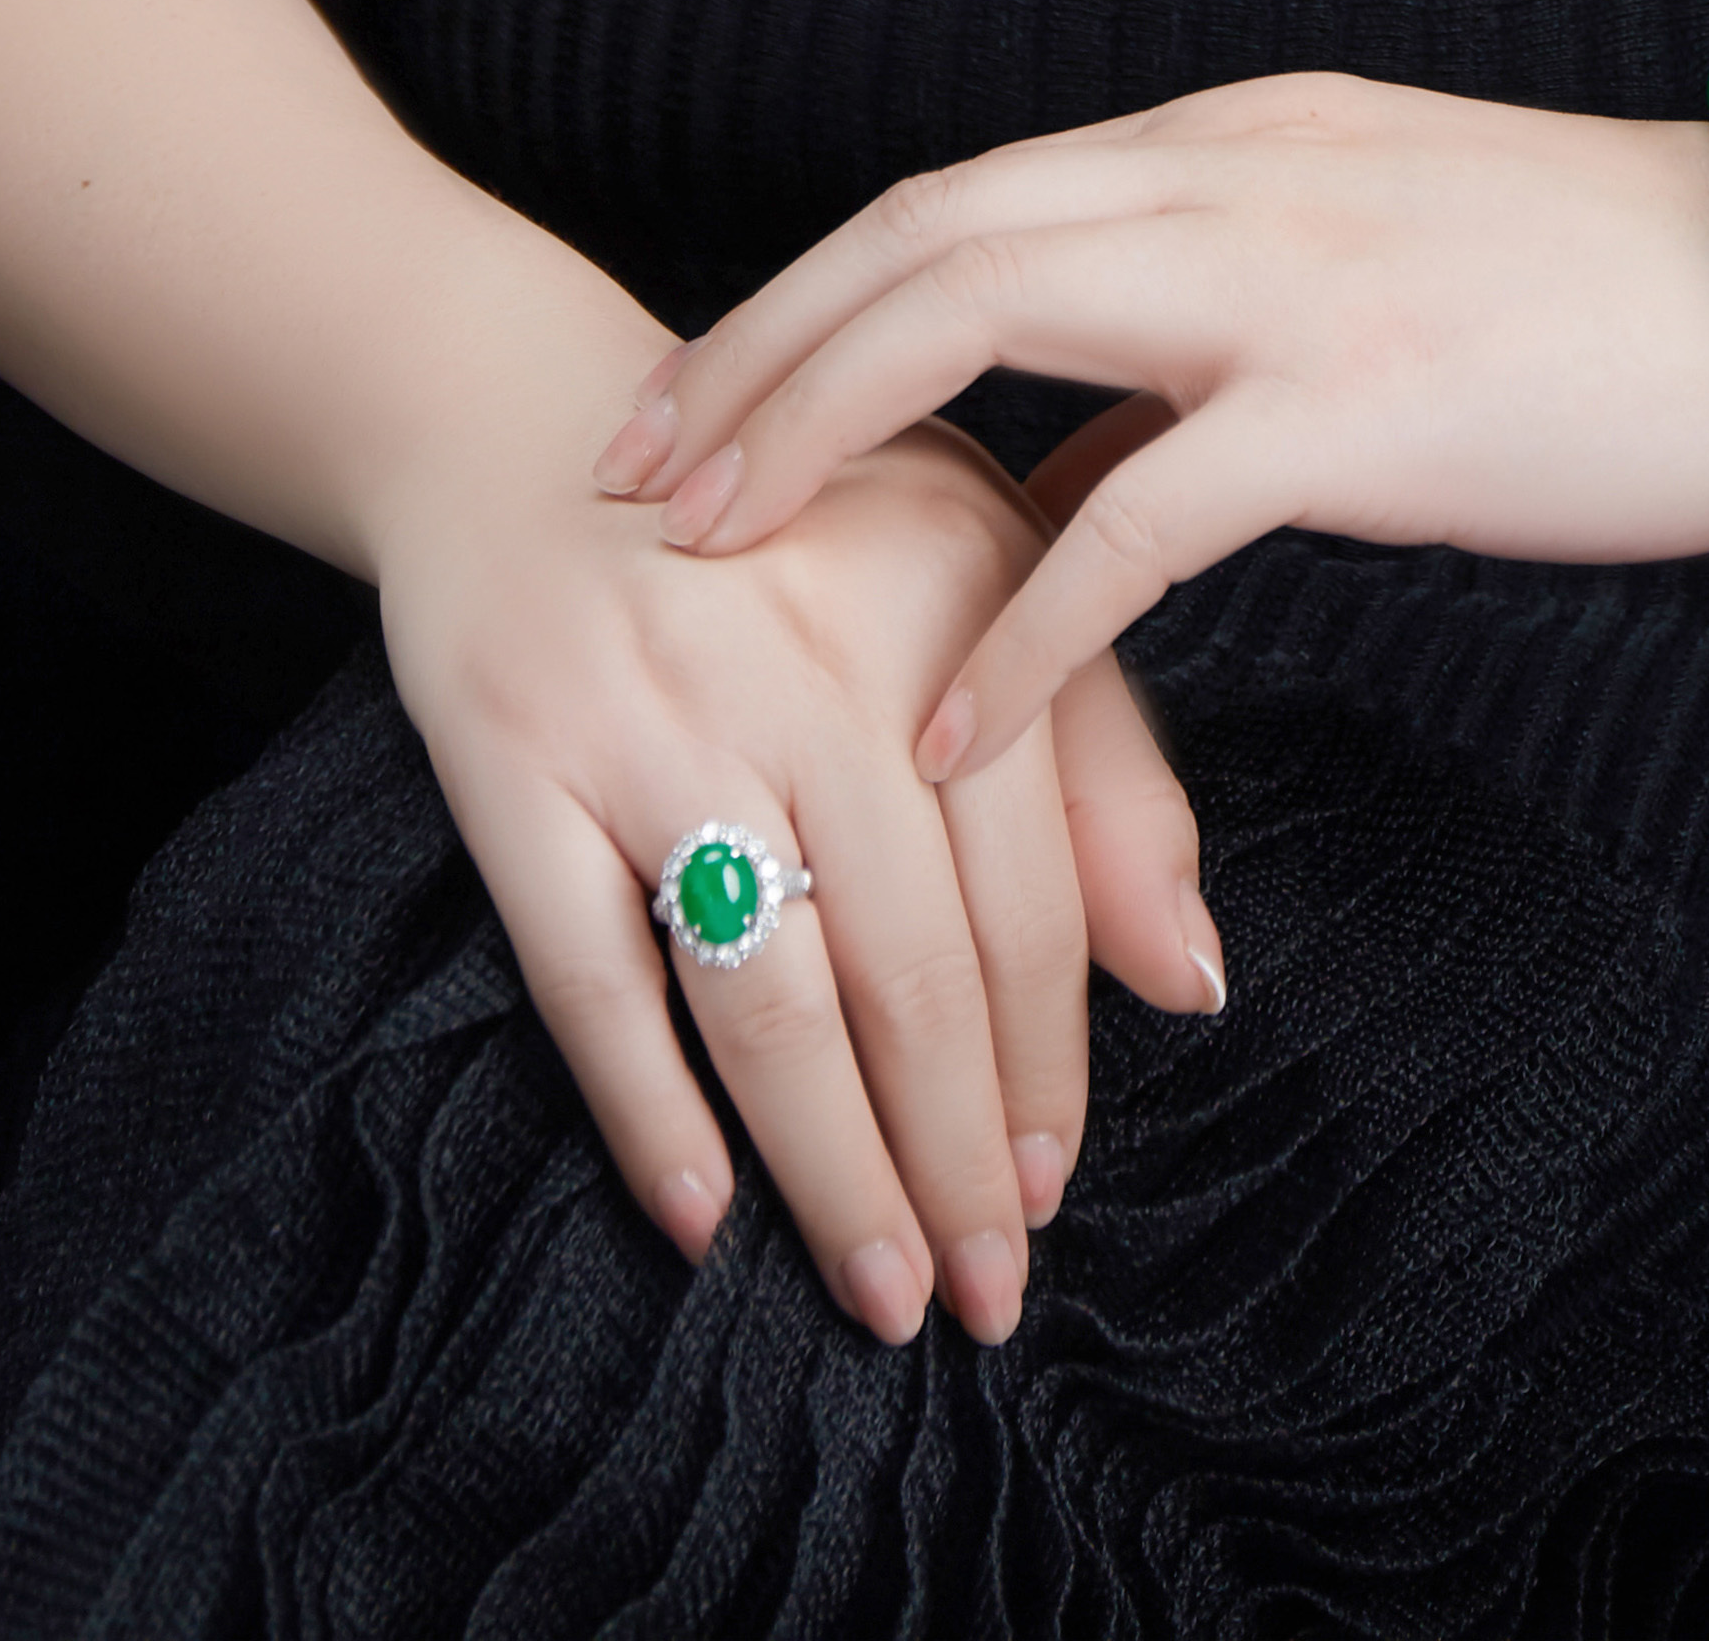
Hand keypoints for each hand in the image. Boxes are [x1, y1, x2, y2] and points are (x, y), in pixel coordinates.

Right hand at [370, 318, 1224, 1347]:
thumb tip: (1193, 980)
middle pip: (910, 966)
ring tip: (882, 1292)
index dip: (1049, 1060)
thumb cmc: (794, 522)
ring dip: (832, 1172)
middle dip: (960, 1157)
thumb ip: (1098, 758)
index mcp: (946, 598)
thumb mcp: (976, 567)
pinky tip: (702, 1217)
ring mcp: (654, 717)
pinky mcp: (517, 765)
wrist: (515, 416)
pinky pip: (590, 975)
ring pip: (768, 997)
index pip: (1028, 887)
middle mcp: (809, 660)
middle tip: (987, 1293)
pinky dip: (647, 1109)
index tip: (1057, 1190)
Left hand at [590, 75, 1708, 784]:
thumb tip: (1050, 480)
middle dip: (754, 351)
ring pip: (984, 314)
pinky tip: (943, 723)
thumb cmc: (1603, 299)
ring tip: (713, 561)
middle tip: (628, 476)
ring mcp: (1289, 278)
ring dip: (823, 434)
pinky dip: (1017, 620)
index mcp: (1229, 140)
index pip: (957, 199)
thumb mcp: (1365, 284)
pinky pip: (1138, 514)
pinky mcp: (1361, 404)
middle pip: (921, 234)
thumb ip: (1200, 356)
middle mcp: (1229, 174)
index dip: (803, 296)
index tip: (685, 397)